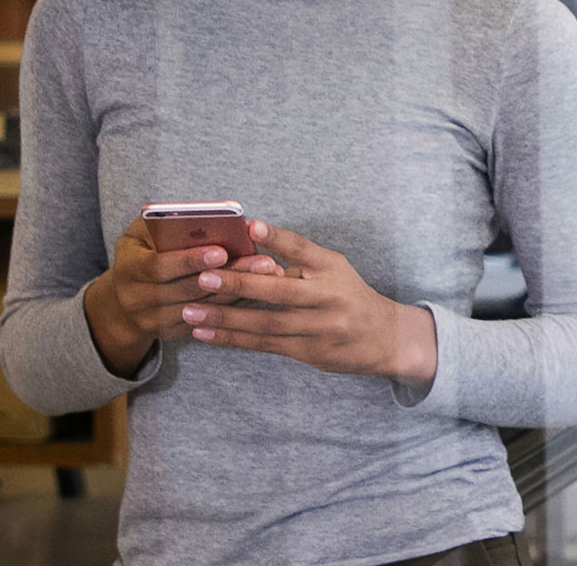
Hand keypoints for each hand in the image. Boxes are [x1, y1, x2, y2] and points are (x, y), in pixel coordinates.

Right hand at [83, 218, 281, 378]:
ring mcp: (155, 321)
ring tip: (270, 274)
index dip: (190, 260)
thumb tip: (203, 215)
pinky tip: (262, 291)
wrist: (121, 304)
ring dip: (240, 292)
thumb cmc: (140, 254)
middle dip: (229, 275)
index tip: (222, 250)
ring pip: (205, 309)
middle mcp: (138, 300)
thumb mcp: (140, 235)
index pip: (160, 267)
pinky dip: (236, 306)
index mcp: (129, 270)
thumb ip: (163, 224)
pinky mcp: (173, 333)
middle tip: (264, 262)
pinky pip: (210, 322)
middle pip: (189, 289)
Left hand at [181, 220, 438, 387]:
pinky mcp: (309, 351)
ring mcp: (319, 327)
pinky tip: (207, 333)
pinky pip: (265, 344)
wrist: (384, 337)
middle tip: (203, 276)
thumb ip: (296, 263)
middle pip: (279, 290)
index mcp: (331, 268)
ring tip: (191, 311)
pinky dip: (234, 338)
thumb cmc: (348, 296)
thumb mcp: (332, 269)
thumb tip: (248, 250)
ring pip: (266, 323)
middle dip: (239, 283)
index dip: (277, 237)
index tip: (251, 225)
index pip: (302, 248)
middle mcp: (327, 296)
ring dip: (226, 317)